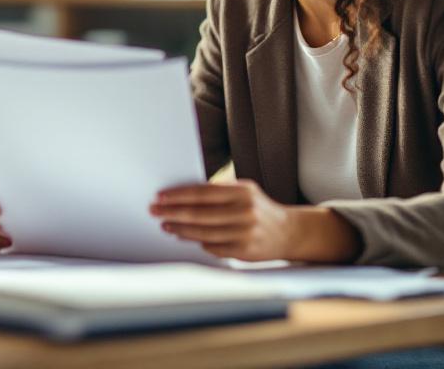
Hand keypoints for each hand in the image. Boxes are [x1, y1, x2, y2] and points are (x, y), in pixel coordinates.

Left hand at [150, 179, 359, 261]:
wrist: (288, 232)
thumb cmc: (258, 208)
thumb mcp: (244, 192)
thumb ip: (218, 192)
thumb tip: (181, 195)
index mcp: (243, 191)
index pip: (203, 192)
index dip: (178, 195)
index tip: (160, 196)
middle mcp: (245, 212)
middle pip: (199, 213)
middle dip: (172, 212)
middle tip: (154, 211)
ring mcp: (245, 233)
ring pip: (203, 232)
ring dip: (180, 229)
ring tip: (165, 225)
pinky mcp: (244, 251)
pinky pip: (213, 247)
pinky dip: (196, 242)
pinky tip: (184, 236)